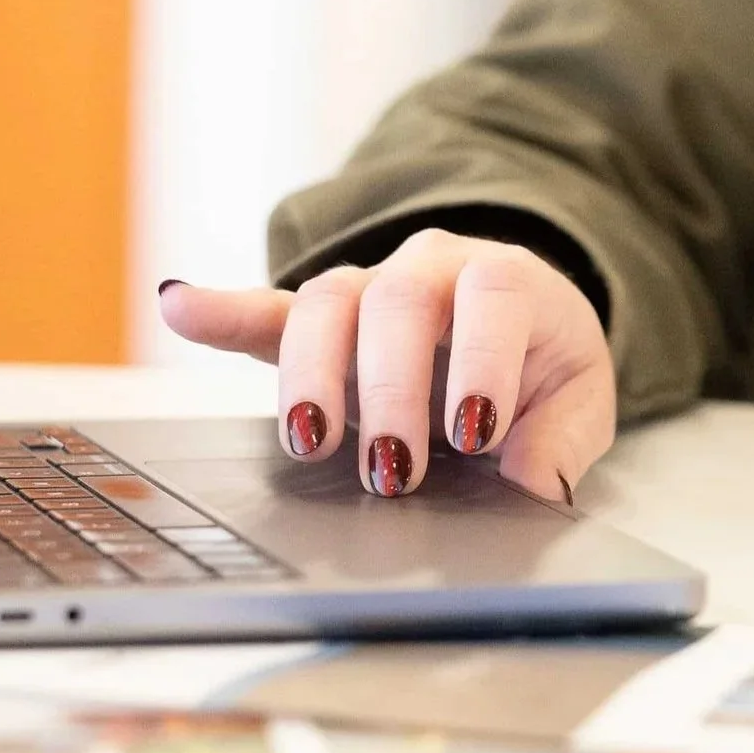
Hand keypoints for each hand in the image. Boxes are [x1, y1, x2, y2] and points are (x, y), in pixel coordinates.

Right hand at [158, 229, 614, 500]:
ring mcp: (364, 288)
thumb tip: (535, 484)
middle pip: (394, 303)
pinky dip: (218, 311)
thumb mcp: (576, 399)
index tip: (476, 430)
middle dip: (388, 390)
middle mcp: (426, 268)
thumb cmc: (540, 363)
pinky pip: (262, 311)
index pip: (492, 298)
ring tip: (307, 442)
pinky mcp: (314, 321)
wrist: (515, 324)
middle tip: (393, 470)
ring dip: (311, 375)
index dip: (481, 360)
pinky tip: (178, 307)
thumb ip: (561, 438)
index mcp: (502, 278)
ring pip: (323, 306)